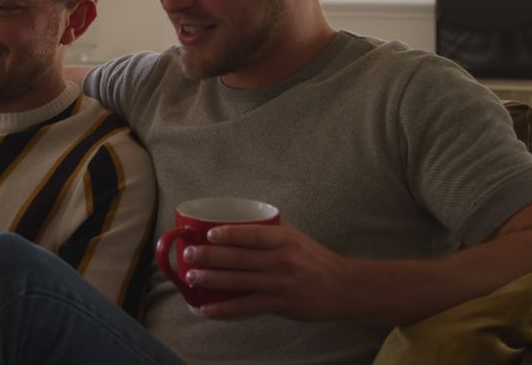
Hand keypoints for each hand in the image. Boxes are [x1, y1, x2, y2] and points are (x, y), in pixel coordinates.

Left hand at [182, 223, 351, 320]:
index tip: (208, 234)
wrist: (342, 288)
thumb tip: (236, 220)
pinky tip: (207, 310)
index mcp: (285, 240)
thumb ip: (269, 230)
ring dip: (211, 280)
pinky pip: (246, 306)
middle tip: (188, 254)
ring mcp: (279, 283)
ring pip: (238, 281)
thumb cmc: (315, 259)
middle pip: (240, 258)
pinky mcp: (278, 303)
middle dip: (210, 256)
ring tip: (191, 277)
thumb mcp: (296, 237)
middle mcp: (282, 260)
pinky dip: (224, 309)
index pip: (253, 235)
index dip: (229, 234)